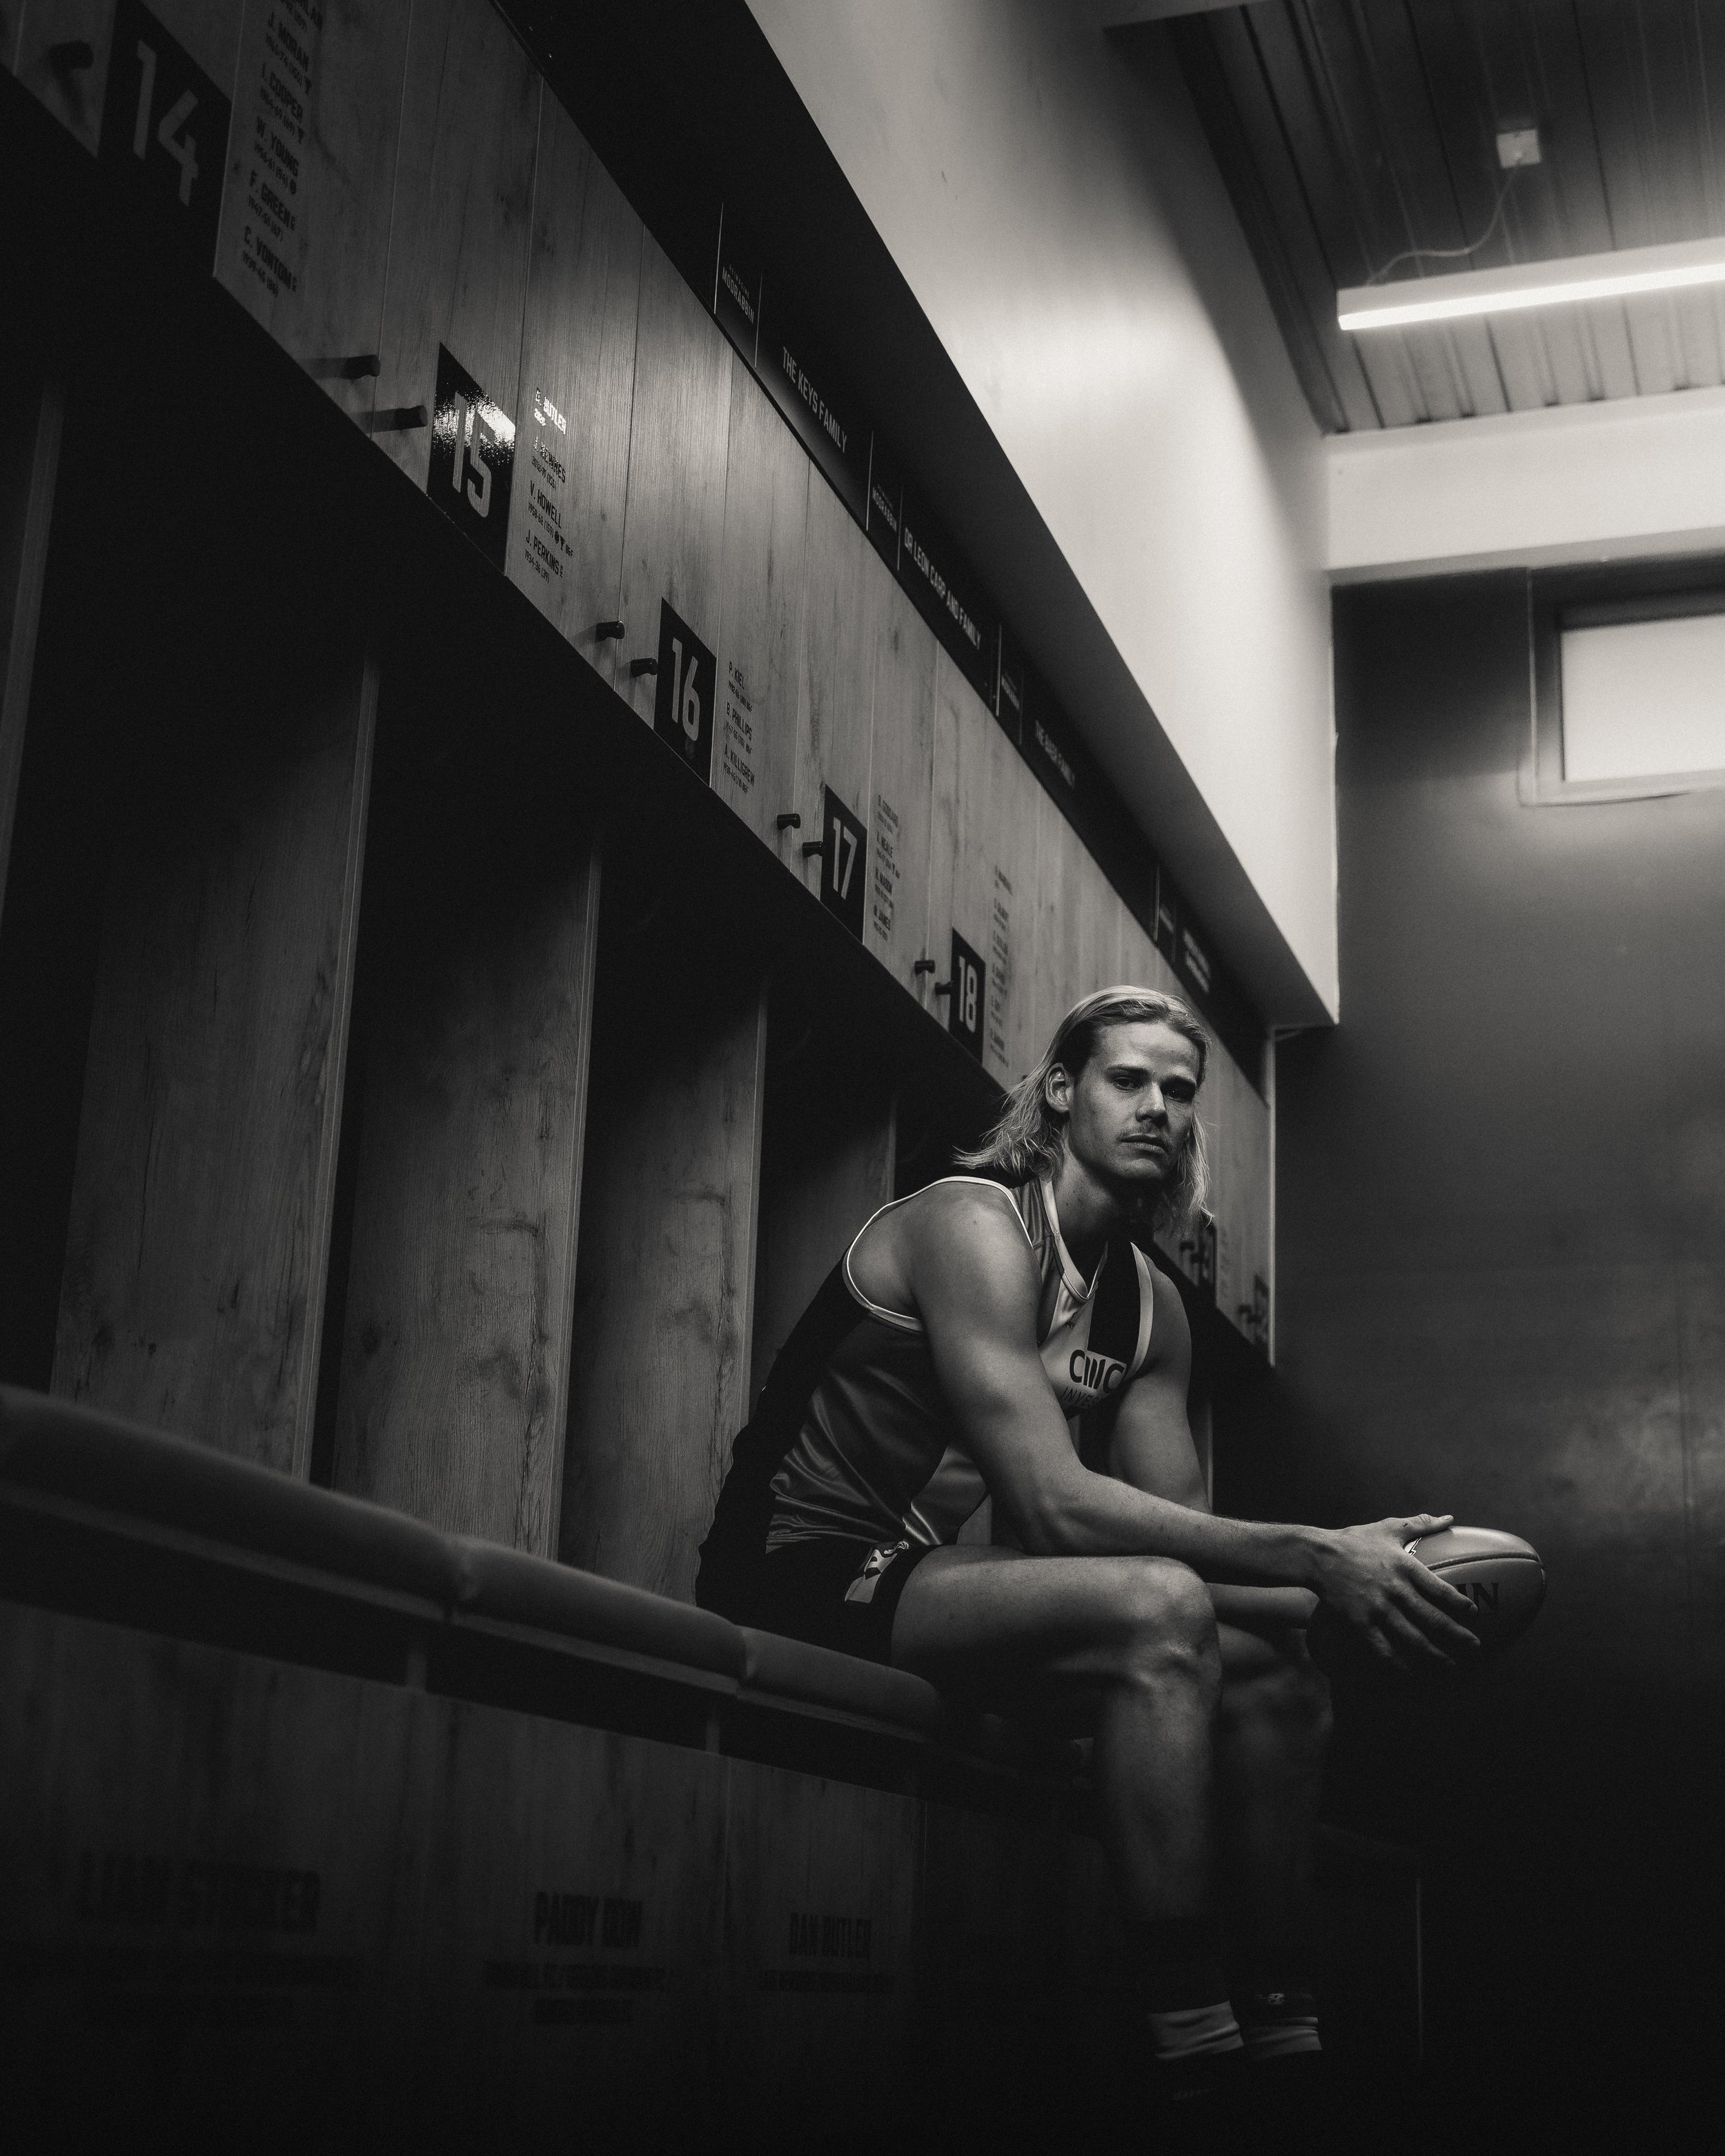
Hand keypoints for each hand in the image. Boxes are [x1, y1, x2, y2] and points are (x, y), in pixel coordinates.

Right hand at [1311, 1513, 1480, 1673]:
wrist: (1317, 1556)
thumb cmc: (1354, 1540)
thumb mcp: (1388, 1528)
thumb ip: (1420, 1524)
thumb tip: (1449, 1518)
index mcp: (1406, 1566)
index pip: (1441, 1590)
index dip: (1460, 1605)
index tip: (1474, 1615)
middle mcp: (1396, 1590)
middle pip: (1434, 1620)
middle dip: (1458, 1637)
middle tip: (1475, 1647)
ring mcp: (1378, 1609)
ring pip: (1413, 1640)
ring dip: (1436, 1656)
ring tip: (1451, 1666)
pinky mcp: (1361, 1624)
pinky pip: (1384, 1650)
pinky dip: (1399, 1665)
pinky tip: (1411, 1673)